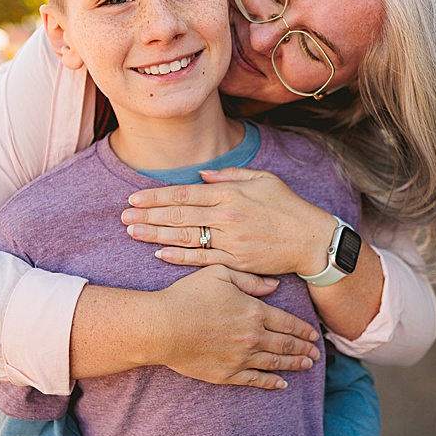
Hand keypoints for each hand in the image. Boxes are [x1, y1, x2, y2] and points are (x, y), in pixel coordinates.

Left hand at [122, 169, 338, 276]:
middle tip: (122, 217)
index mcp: (230, 193)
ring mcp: (230, 240)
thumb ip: (230, 175)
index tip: (133, 198)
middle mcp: (227, 216)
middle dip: (147, 216)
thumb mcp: (263, 179)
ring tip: (132, 233)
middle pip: (178, 215)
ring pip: (185, 237)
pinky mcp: (235, 261)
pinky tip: (159, 254)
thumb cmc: (288, 206)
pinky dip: (179, 257)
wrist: (312, 240)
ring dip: (155, 235)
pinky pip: (201, 259)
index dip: (155, 196)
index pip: (184, 193)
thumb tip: (201, 175)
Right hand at [154, 265, 320, 388]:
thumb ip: (249, 280)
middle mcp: (254, 337)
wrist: (163, 327)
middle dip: (304, 349)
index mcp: (255, 312)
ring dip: (294, 364)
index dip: (304, 330)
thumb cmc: (186, 296)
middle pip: (287, 345)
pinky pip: (256, 380)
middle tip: (316, 354)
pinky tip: (281, 383)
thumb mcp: (219, 274)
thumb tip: (274, 286)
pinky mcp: (227, 374)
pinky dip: (271, 382)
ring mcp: (242, 358)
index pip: (288, 322)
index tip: (314, 335)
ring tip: (306, 366)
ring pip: (276, 363)